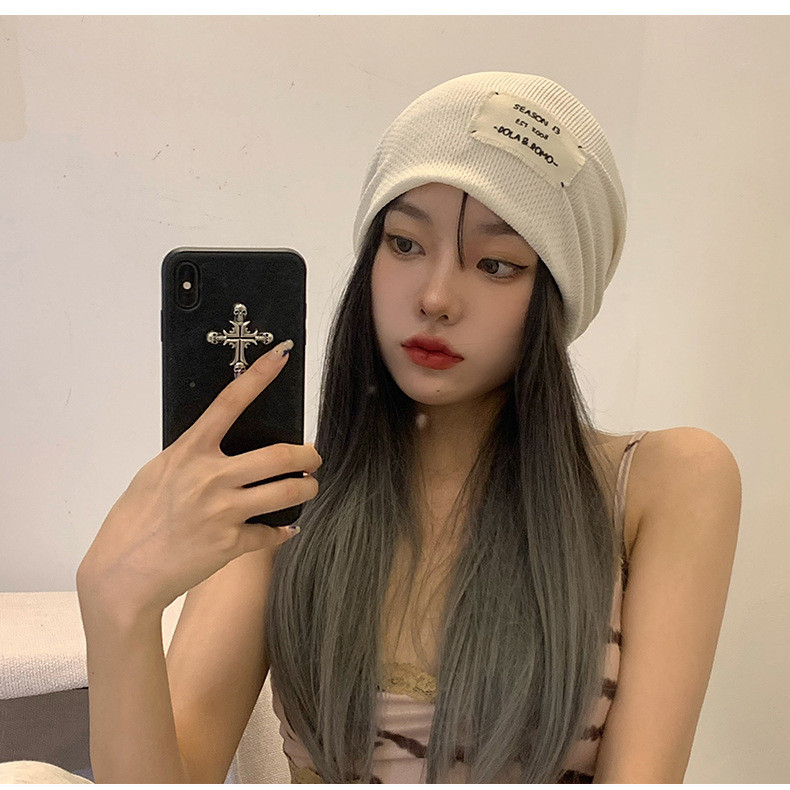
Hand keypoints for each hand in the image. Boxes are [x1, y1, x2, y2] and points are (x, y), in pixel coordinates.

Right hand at [76, 338, 320, 618]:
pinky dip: (282, 531)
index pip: (229, 403)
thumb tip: (221, 444)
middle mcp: (211, 477)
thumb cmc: (135, 519)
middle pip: (279, 455)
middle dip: (307, 455)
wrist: (124, 574)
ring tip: (308, 487)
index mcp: (190, 452)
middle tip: (313, 457)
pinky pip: (272, 533)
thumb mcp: (158, 473)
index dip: (260, 376)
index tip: (283, 354)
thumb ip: (192, 456)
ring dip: (307, 488)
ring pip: (288, 492)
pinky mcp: (231, 544)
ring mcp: (223, 511)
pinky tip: (284, 529)